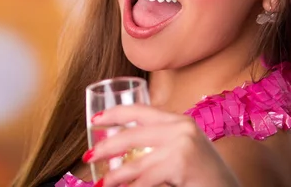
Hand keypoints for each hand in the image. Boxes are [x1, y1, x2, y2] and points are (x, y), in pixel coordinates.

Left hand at [85, 105, 240, 186]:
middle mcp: (181, 127)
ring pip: (135, 161)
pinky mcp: (181, 162)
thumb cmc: (203, 177)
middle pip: (132, 133)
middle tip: (88, 156)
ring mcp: (182, 144)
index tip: (95, 120)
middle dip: (106, 146)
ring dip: (114, 175)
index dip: (114, 113)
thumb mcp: (182, 152)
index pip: (140, 110)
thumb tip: (120, 153)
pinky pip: (146, 179)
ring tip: (101, 183)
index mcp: (178, 121)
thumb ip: (159, 145)